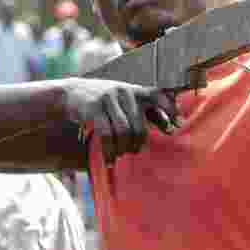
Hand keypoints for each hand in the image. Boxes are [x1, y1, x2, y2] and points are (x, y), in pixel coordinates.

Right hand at [64, 78, 179, 163]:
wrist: (73, 92)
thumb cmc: (107, 102)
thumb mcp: (126, 101)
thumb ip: (147, 112)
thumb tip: (172, 128)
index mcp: (136, 90)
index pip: (158, 95)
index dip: (169, 109)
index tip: (176, 127)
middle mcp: (125, 92)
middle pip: (138, 125)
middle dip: (137, 144)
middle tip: (132, 152)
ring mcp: (109, 98)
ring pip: (123, 131)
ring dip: (122, 149)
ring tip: (119, 156)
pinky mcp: (93, 107)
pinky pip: (106, 134)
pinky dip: (109, 150)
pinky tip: (109, 159)